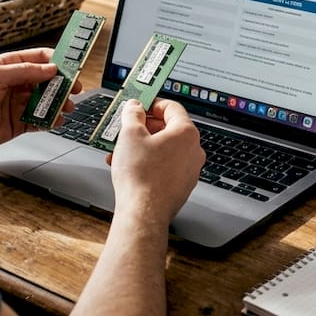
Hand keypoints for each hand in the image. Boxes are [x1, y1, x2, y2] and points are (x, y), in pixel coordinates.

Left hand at [0, 47, 79, 152]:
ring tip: (66, 106)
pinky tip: (56, 119)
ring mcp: (18, 104)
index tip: (72, 64)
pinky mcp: (18, 123)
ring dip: (59, 103)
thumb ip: (24, 71)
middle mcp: (16, 84)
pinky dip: (51, 120)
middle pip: (47, 81)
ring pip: (46, 101)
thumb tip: (49, 68)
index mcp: (10, 66)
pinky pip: (40, 120)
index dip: (57, 60)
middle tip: (74, 88)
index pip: (39, 59)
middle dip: (62, 84)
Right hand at [106, 98, 203, 222]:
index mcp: (186, 133)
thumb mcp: (130, 134)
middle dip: (144, 127)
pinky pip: (165, 166)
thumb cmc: (141, 176)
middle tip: (128, 127)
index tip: (140, 105)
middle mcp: (193, 151)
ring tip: (122, 150)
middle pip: (168, 129)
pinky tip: (129, 166)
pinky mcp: (181, 186)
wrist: (143, 212)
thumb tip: (135, 107)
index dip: (152, 103)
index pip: (172, 107)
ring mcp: (189, 170)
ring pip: (165, 149)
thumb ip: (133, 114)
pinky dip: (149, 162)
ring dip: (143, 146)